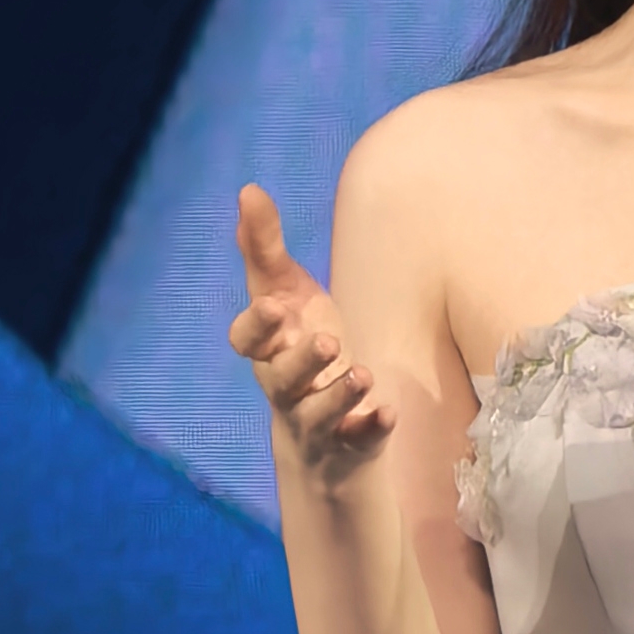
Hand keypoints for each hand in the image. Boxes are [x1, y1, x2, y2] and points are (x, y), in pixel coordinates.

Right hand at [231, 183, 397, 482]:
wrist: (324, 434)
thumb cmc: (300, 347)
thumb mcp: (286, 296)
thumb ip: (265, 248)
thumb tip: (248, 190)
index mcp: (269, 349)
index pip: (246, 342)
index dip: (256, 326)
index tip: (273, 306)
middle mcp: (286, 387)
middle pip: (281, 380)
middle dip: (300, 362)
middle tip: (328, 342)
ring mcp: (316, 420)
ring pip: (317, 415)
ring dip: (337, 396)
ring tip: (363, 375)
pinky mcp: (350, 444)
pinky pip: (359, 441)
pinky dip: (370, 428)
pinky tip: (387, 414)